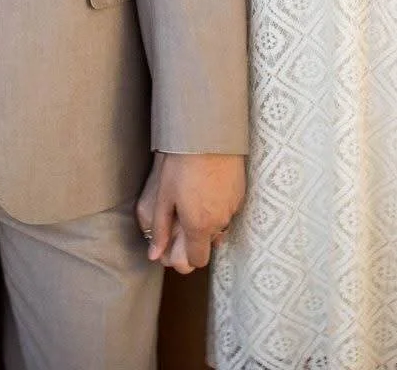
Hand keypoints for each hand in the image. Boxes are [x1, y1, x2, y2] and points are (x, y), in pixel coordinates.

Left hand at [136, 150, 244, 270]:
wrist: (209, 136)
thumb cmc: (181, 165)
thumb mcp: (164, 197)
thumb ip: (161, 229)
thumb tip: (154, 255)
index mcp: (199, 227)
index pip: (198, 260)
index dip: (186, 258)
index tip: (177, 244)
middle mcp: (220, 223)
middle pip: (208, 243)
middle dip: (196, 237)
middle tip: (183, 215)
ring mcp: (233, 208)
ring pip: (219, 226)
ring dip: (208, 220)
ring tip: (195, 196)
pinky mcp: (241, 194)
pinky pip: (228, 210)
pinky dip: (219, 205)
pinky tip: (208, 187)